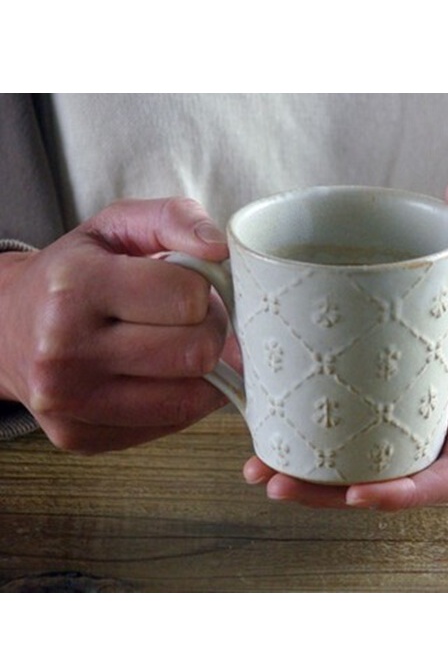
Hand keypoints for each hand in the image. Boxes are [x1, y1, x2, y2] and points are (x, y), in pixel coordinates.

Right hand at [0, 197, 232, 452]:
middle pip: (197, 353)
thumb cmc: (75, 272)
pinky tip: (161, 375)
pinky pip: (172, 424)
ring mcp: (71, 403)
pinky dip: (183, 398)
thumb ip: (175, 219)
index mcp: (75, 287)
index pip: (189, 297)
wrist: (7, 327)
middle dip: (210, 331)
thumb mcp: (117, 225)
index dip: (204, 290)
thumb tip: (220, 249)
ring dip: (202, 370)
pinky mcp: (81, 437)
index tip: (189, 287)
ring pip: (192, 397)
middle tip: (191, 320)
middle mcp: (65, 351)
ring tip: (177, 344)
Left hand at [242, 180, 447, 509]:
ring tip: (262, 464)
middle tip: (271, 478)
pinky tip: (293, 417)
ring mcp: (444, 412)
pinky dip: (340, 432)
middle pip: (397, 480)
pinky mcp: (430, 394)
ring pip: (383, 459)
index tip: (354, 496)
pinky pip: (382, 426)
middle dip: (334, 491)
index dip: (404, 494)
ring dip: (325, 470)